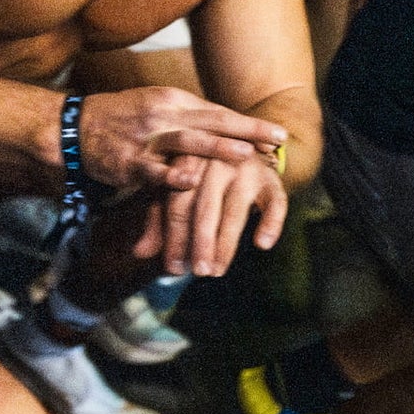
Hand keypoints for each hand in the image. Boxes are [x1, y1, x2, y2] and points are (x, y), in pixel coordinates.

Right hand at [73, 84, 288, 189]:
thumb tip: (231, 129)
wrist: (73, 126)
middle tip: (277, 140)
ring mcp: (146, 138)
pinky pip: (151, 170)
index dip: (249, 125)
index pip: (219, 112)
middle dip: (247, 132)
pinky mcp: (128, 161)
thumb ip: (191, 119)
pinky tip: (188, 182)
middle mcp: (163, 115)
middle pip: (212, 122)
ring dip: (217, 149)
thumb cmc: (123, 119)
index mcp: (174, 101)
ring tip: (245, 155)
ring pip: (186, 142)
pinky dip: (169, 176)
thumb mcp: (158, 108)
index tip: (279, 135)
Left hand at [131, 147, 288, 276]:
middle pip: (205, 209)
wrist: (241, 141)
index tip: (173, 268)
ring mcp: (245, 169)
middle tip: (197, 272)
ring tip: (217, 271)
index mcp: (186, 162)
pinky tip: (262, 244)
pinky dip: (271, 223)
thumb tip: (138, 254)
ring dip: (226, 244)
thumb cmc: (199, 173)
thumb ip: (158, 220)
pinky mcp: (270, 178)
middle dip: (201, 243)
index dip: (174, 238)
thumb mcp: (175, 188)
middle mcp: (215, 162)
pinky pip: (275, 203)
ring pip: (236, 211)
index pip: (177, 205)